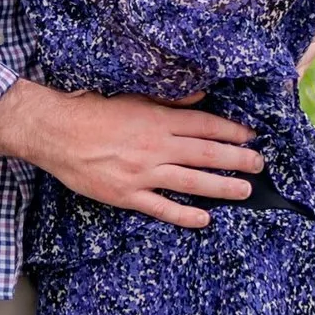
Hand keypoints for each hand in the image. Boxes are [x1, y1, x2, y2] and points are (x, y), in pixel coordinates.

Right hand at [0, 81, 257, 228]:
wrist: (55, 132)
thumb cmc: (91, 110)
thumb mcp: (131, 96)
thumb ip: (167, 99)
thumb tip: (200, 95)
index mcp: (157, 120)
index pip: (204, 125)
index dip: (231, 131)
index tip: (251, 135)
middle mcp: (155, 146)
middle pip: (206, 154)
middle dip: (237, 159)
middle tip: (259, 165)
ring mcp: (142, 173)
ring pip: (192, 182)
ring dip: (222, 187)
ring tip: (245, 190)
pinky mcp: (127, 195)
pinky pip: (162, 208)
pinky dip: (185, 215)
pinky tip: (204, 219)